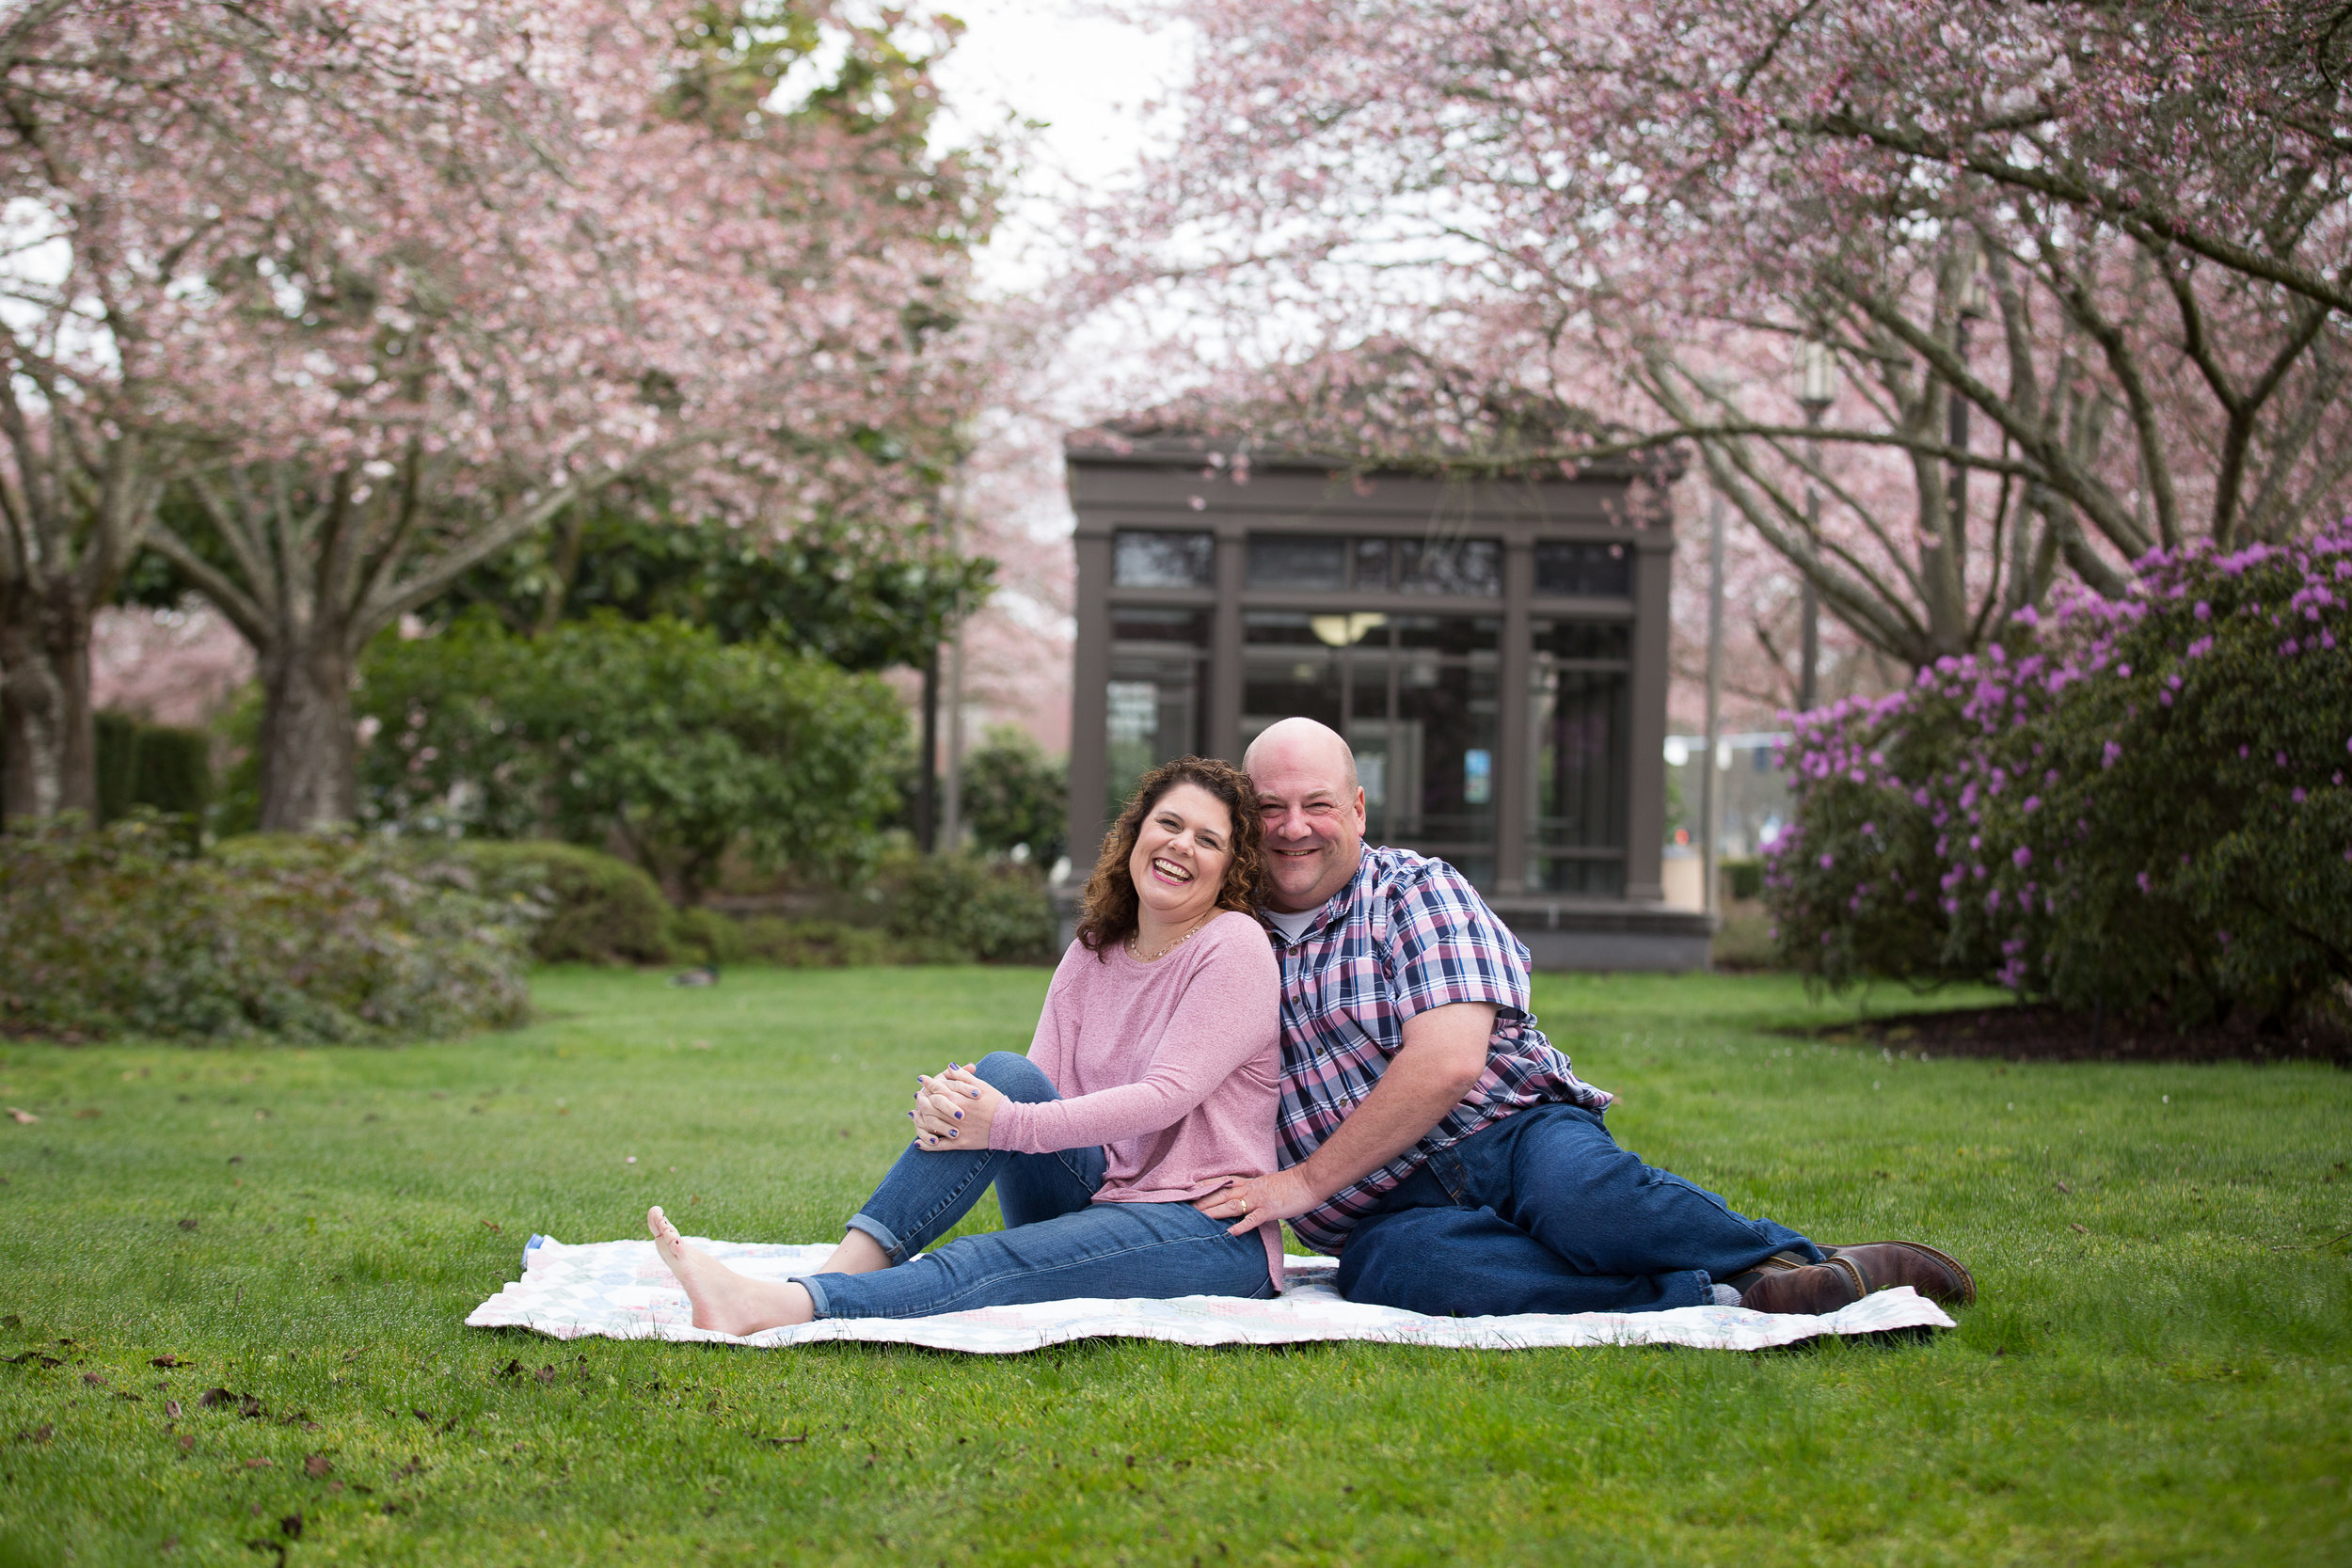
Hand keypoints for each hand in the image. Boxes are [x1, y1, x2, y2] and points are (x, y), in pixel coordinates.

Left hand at [909, 1063, 1003, 1149]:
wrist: (1009, 1125)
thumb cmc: (996, 1103)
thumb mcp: (982, 1086)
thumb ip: (963, 1076)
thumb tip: (949, 1066)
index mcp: (960, 1098)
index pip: (938, 1088)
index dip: (928, 1083)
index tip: (921, 1078)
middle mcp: (955, 1114)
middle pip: (930, 1105)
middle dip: (921, 1099)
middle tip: (917, 1096)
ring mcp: (956, 1130)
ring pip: (931, 1124)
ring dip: (920, 1120)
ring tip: (914, 1115)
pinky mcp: (960, 1143)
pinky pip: (939, 1146)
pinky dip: (927, 1144)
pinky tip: (918, 1142)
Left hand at [1191, 1168, 1319, 1236]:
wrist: (1309, 1181)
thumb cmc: (1290, 1184)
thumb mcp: (1267, 1183)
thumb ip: (1253, 1190)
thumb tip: (1244, 1196)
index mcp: (1250, 1182)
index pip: (1222, 1182)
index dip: (1205, 1186)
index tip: (1188, 1190)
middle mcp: (1251, 1189)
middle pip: (1221, 1195)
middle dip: (1203, 1202)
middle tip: (1184, 1208)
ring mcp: (1259, 1199)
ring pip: (1232, 1205)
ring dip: (1214, 1212)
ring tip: (1198, 1219)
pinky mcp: (1270, 1210)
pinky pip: (1253, 1219)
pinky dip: (1241, 1226)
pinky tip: (1230, 1234)